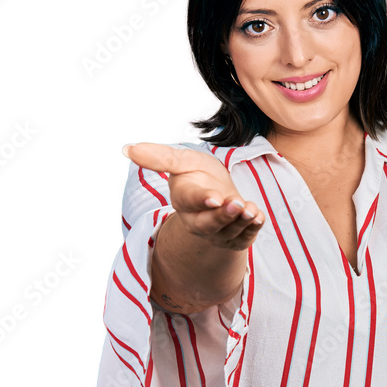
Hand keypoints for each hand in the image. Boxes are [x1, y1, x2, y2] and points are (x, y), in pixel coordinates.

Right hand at [122, 142, 265, 250]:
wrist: (217, 194)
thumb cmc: (197, 175)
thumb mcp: (182, 161)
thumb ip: (160, 157)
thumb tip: (127, 148)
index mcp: (184, 200)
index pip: (192, 201)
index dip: (202, 199)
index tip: (214, 197)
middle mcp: (199, 221)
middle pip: (210, 224)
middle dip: (224, 215)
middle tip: (238, 204)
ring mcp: (218, 232)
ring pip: (230, 231)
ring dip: (242, 221)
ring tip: (252, 210)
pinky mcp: (236, 238)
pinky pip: (245, 237)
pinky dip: (253, 229)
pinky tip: (259, 217)